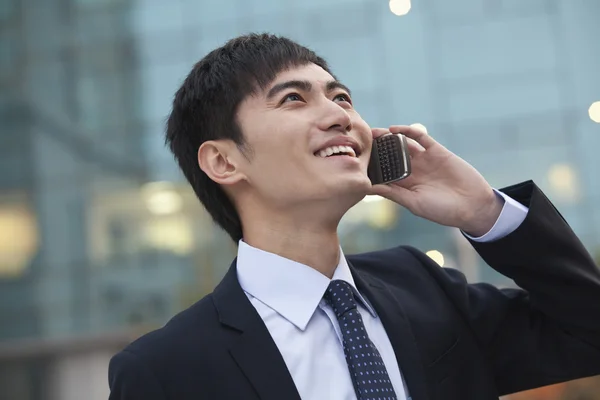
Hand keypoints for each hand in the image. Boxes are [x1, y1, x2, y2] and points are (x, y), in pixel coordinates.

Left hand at [368, 124, 503, 235]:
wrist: (473, 205)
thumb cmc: (442, 211)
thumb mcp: (414, 203)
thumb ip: (392, 193)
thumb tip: (367, 188)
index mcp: (404, 185)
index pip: (383, 173)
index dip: (370, 166)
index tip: (355, 160)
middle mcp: (412, 171)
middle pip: (389, 156)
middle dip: (376, 148)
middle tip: (360, 141)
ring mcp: (424, 160)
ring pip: (402, 144)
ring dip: (388, 138)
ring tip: (374, 133)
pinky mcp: (437, 151)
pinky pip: (420, 137)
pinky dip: (408, 131)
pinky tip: (395, 129)